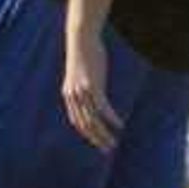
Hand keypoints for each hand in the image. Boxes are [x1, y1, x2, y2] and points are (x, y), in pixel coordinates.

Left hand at [60, 35, 121, 150]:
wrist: (81, 38)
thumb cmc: (84, 53)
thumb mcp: (81, 73)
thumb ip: (84, 85)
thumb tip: (91, 89)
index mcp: (69, 95)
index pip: (76, 121)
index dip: (86, 133)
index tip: (97, 141)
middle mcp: (73, 97)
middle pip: (84, 125)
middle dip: (96, 139)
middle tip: (107, 149)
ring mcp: (82, 92)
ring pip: (93, 120)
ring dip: (104, 133)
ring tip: (114, 142)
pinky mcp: (92, 86)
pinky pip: (102, 108)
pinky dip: (111, 118)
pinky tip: (119, 125)